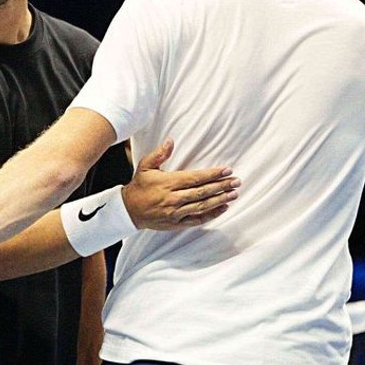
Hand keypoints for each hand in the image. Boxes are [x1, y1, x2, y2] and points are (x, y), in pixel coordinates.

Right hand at [123, 139, 238, 228]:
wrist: (128, 211)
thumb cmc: (139, 186)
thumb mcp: (145, 166)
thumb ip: (159, 154)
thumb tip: (171, 141)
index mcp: (167, 183)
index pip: (194, 178)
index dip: (212, 174)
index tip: (226, 170)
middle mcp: (172, 199)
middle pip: (202, 192)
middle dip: (221, 186)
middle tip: (236, 182)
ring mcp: (175, 213)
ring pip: (202, 206)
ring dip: (219, 200)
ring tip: (234, 194)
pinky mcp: (176, 223)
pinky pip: (197, 220)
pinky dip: (210, 214)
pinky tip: (222, 208)